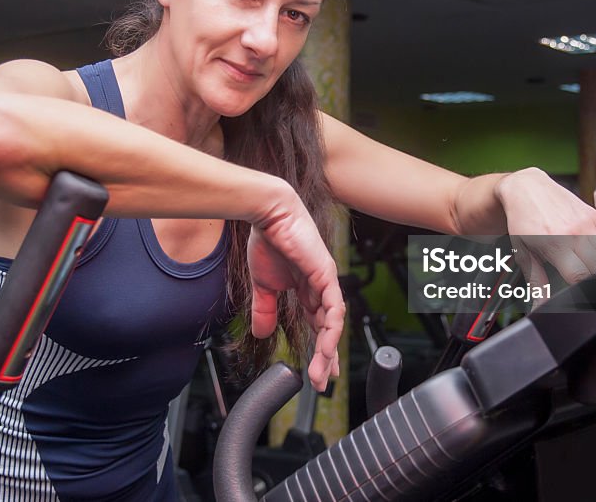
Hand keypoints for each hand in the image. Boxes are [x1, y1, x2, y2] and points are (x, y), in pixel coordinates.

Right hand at [247, 198, 344, 391]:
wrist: (267, 213)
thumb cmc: (267, 240)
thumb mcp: (263, 285)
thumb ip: (265, 309)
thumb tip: (262, 333)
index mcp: (306, 288)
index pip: (317, 324)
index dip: (318, 348)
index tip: (316, 371)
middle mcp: (320, 287)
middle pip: (328, 329)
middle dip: (326, 357)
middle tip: (323, 382)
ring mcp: (325, 281)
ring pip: (332, 324)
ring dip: (328, 351)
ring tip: (322, 374)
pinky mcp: (325, 275)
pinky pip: (333, 309)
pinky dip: (330, 330)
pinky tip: (325, 348)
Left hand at [493, 168, 595, 289]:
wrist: (526, 187)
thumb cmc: (521, 219)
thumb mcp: (523, 252)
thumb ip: (536, 281)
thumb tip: (541, 305)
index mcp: (557, 243)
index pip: (581, 276)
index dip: (579, 289)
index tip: (575, 292)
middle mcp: (576, 232)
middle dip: (588, 277)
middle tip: (574, 275)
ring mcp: (588, 221)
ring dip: (595, 262)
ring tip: (577, 259)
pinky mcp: (595, 214)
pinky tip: (584, 246)